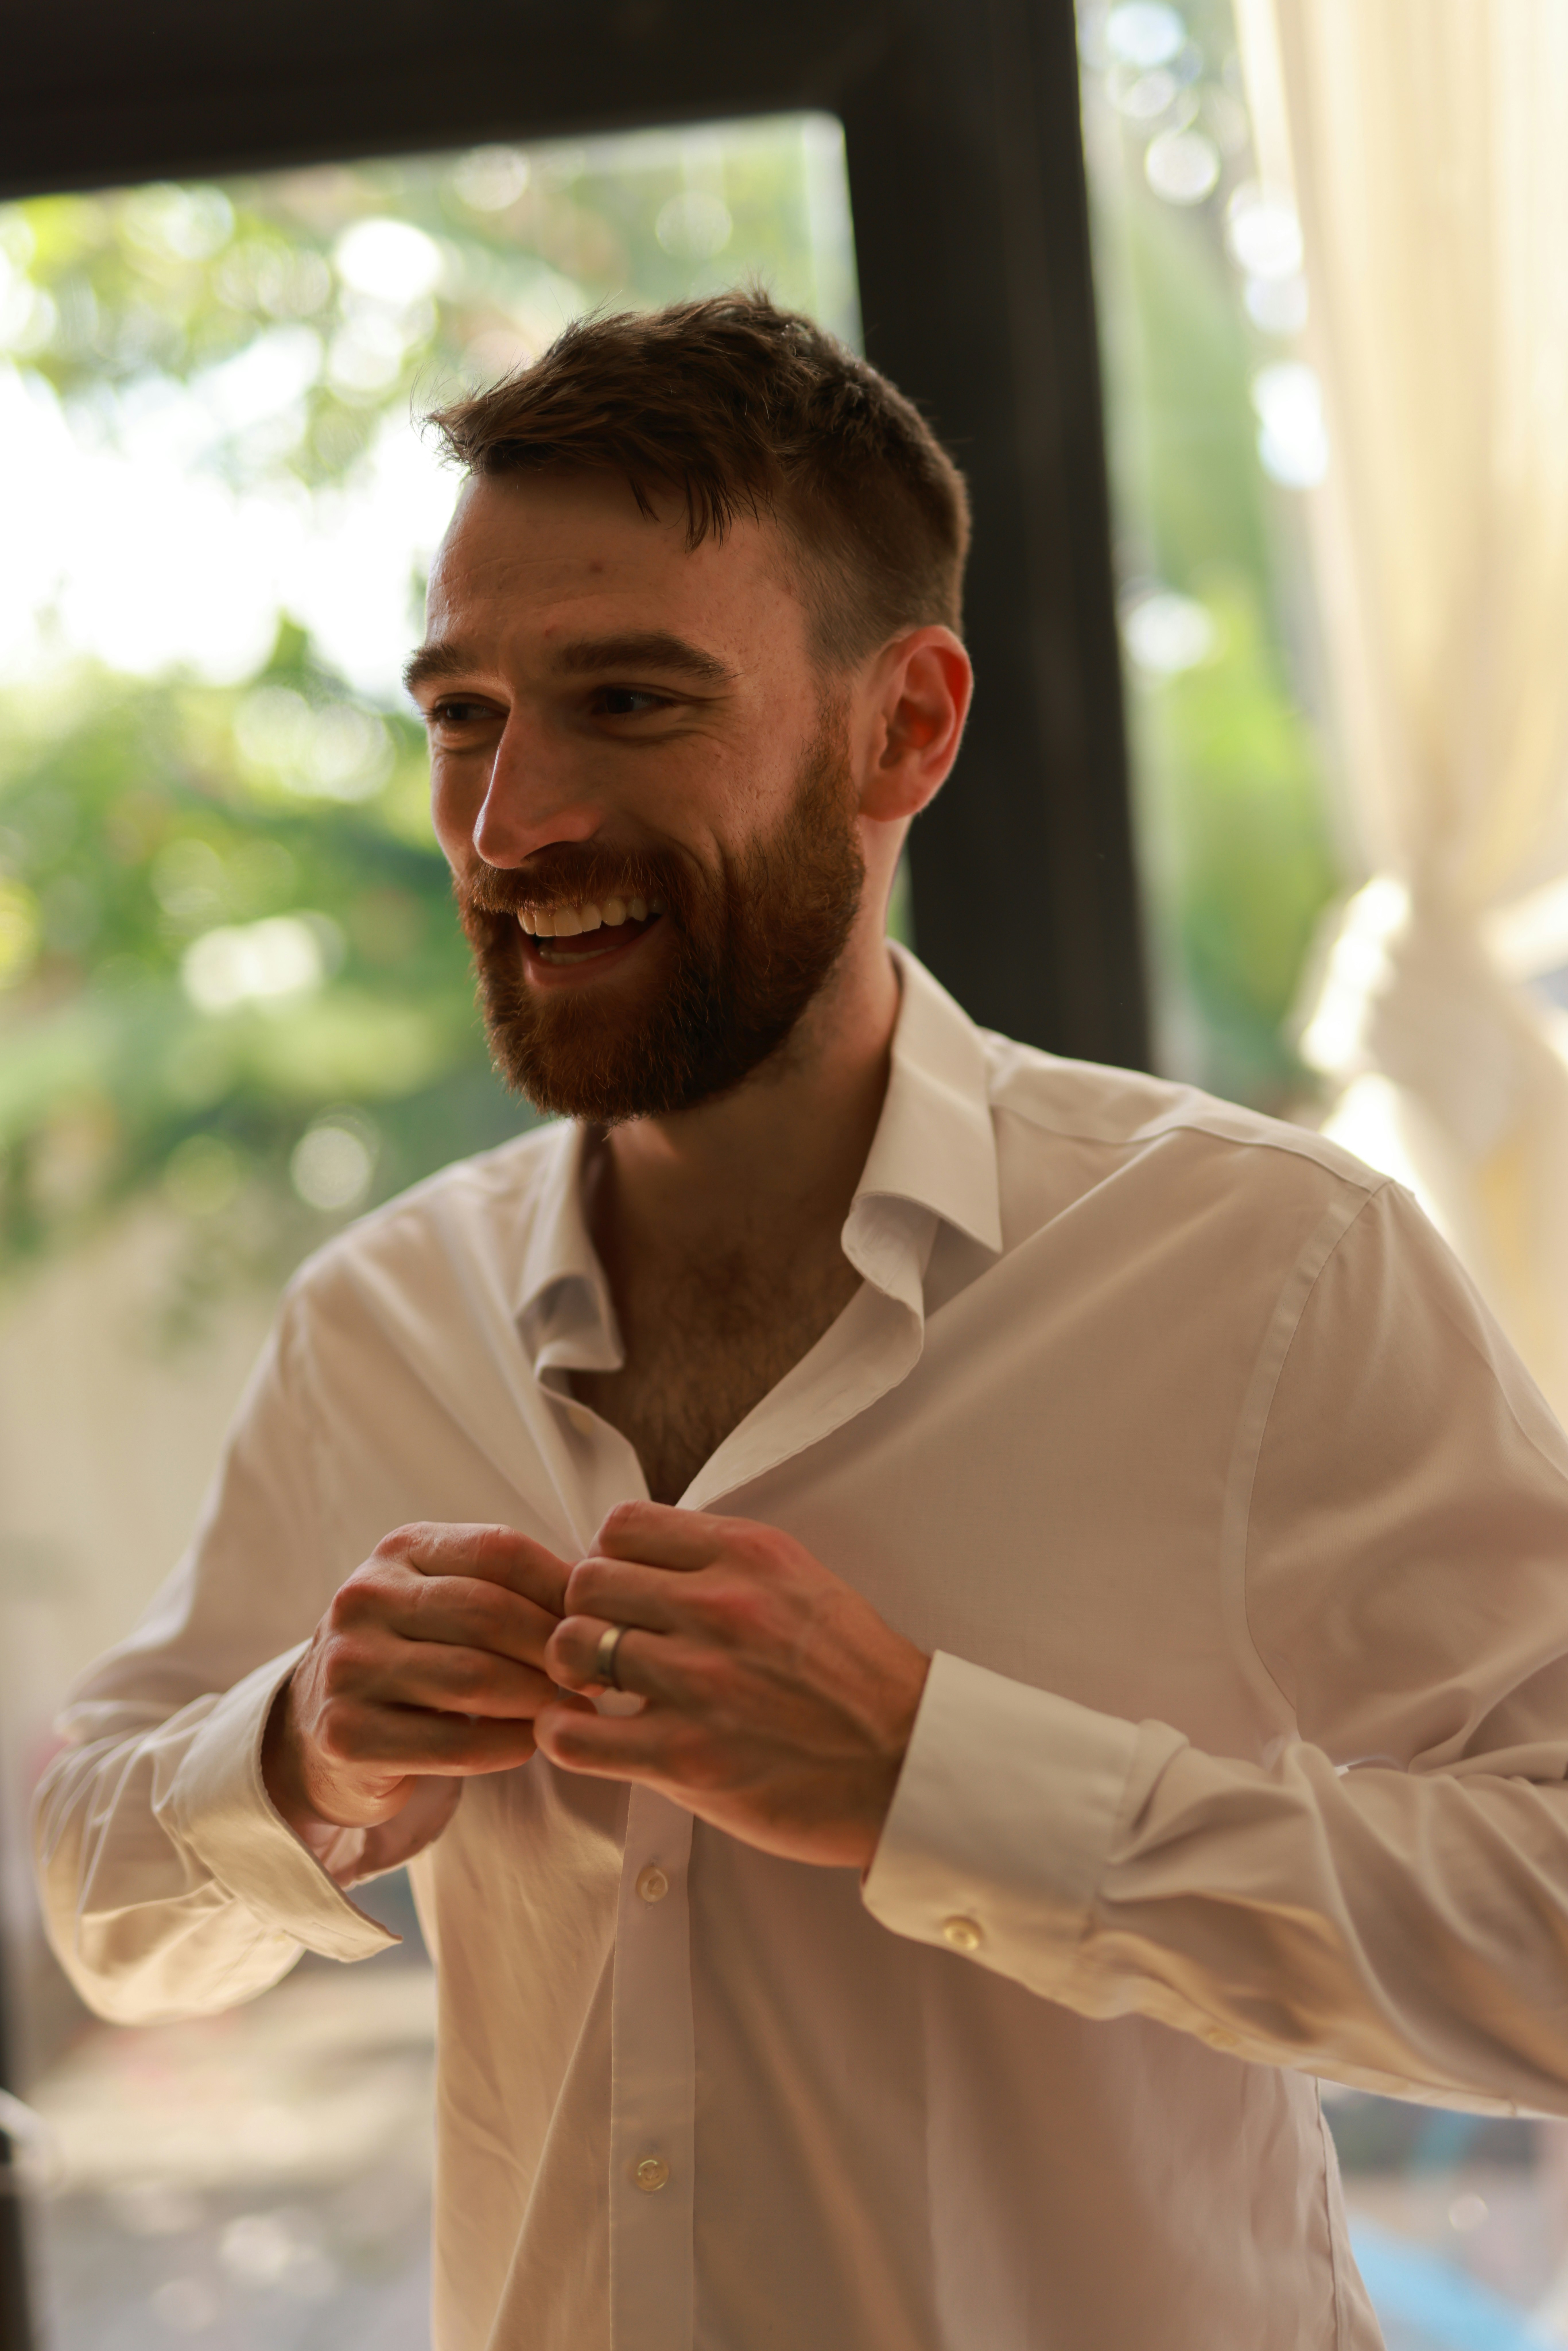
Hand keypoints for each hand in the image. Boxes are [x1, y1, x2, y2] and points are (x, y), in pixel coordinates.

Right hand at [264, 1522, 570, 1835]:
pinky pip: (451, 1743)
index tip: (600, 1619)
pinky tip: (530, 1743)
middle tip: (595, 1674)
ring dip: (537, 1697)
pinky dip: (506, 1744)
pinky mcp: (346, 1734)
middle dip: (554, 1648)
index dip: (561, 1585)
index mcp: (400, 1550)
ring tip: (570, 1708)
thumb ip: (509, 1590)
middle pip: (488, 1613)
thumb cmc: (413, 1656)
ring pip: (473, 1678)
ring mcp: (349, 1666)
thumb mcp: (446, 1601)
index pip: (499, 1550)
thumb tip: (601, 1598)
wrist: (322, 1731)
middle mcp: (365, 1598)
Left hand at [536, 1503, 929, 1869]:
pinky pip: (573, 1736)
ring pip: (569, 1647)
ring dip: (572, 1670)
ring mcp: (700, 1684)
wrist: (909, 1762)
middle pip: (586, 1580)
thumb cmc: (858, 1679)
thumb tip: (652, 1561)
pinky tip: (589, 1735)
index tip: (625, 1589)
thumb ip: (729, 1565)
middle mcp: (720, 1609)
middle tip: (606, 1641)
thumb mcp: (802, 1584)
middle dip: (586, 1611)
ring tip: (597, 1689)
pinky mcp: (684, 1759)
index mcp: (751, 1556)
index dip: (610, 1557)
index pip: (624, 1524)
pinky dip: (564, 1735)